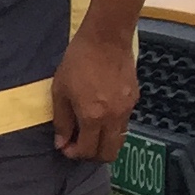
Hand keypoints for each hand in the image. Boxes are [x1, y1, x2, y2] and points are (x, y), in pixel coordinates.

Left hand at [51, 28, 139, 162]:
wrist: (106, 39)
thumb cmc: (78, 62)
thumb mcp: (60, 91)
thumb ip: (62, 121)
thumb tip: (61, 143)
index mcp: (93, 116)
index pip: (88, 150)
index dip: (74, 154)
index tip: (65, 147)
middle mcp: (114, 117)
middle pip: (109, 153)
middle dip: (92, 155)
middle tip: (79, 144)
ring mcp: (128, 109)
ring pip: (119, 139)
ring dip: (103, 142)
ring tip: (88, 130)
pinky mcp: (135, 99)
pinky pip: (124, 123)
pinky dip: (111, 127)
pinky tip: (100, 114)